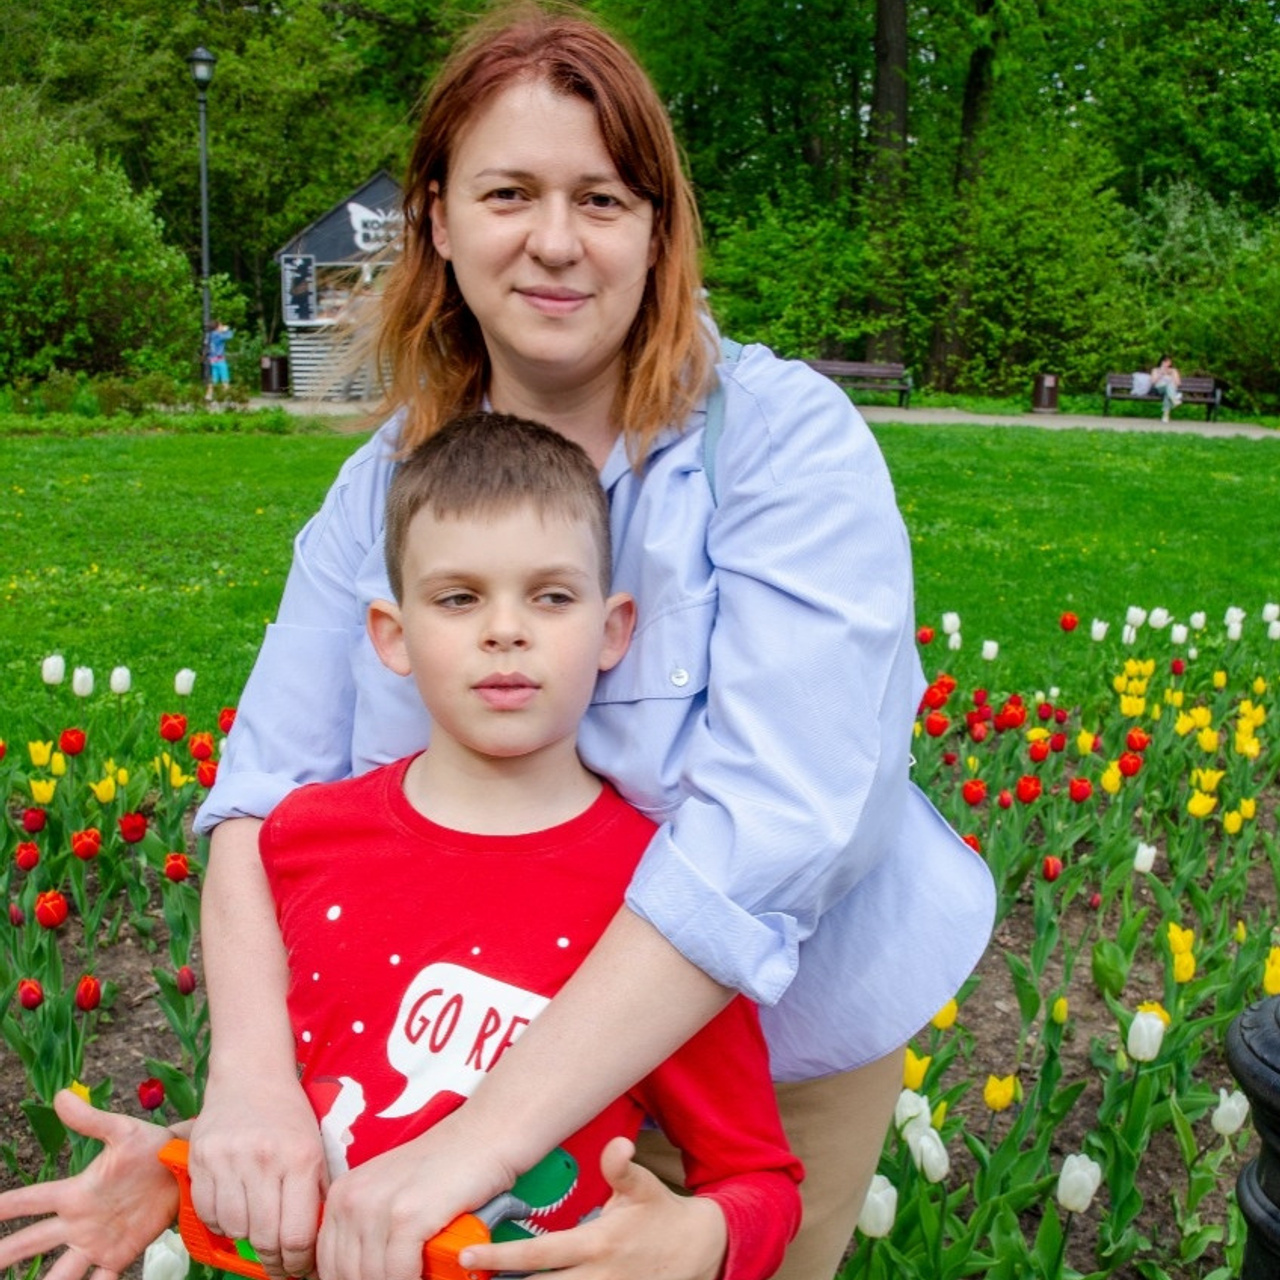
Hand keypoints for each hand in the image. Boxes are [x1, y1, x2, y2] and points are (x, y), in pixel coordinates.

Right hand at [0, 1089, 177, 1279]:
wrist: (184, 1169)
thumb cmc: (151, 1148)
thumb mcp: (122, 1131)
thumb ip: (91, 1120)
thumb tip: (61, 1096)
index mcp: (76, 1193)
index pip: (31, 1200)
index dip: (6, 1207)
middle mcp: (79, 1222)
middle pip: (33, 1241)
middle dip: (6, 1253)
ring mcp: (97, 1241)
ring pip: (60, 1271)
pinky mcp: (120, 1255)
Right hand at [188, 1075, 326, 1279]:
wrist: (251, 1075)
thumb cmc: (289, 1115)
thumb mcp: (315, 1148)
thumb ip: (317, 1194)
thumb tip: (316, 1246)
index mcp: (301, 1158)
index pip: (297, 1235)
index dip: (298, 1263)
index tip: (300, 1268)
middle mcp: (264, 1159)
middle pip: (264, 1238)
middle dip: (274, 1261)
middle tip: (279, 1264)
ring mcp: (229, 1159)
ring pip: (234, 1230)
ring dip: (246, 1239)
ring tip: (258, 1230)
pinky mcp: (201, 1159)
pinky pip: (207, 1213)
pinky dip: (221, 1222)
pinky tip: (236, 1210)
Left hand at [316, 1112, 515, 1279]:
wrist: (482, 1137)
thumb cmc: (444, 1169)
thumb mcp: (390, 1193)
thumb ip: (366, 1230)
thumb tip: (356, 1273)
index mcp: (343, 1194)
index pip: (327, 1264)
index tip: (373, 1279)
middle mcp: (353, 1199)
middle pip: (347, 1274)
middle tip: (404, 1276)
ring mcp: (379, 1207)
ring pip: (373, 1278)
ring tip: (418, 1274)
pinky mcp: (408, 1217)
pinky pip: (399, 1275)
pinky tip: (427, 1275)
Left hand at [457, 1138, 726, 1279]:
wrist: (700, 1252)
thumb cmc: (661, 1216)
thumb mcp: (643, 1188)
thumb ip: (622, 1169)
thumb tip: (617, 1146)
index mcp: (598, 1243)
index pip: (540, 1254)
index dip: (501, 1258)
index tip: (469, 1258)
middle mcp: (597, 1276)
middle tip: (467, 1279)